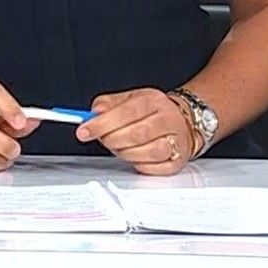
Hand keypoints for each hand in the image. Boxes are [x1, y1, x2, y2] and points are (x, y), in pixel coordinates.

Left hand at [75, 88, 195, 175]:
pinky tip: (136, 155)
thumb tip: (93, 113)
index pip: (126, 112)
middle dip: (112, 139)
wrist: (184, 122)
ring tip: (120, 146)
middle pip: (136, 134)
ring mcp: (176, 142)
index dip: (101, 123)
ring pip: (147, 153)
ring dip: (125, 153)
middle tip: (103, 139)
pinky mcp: (178, 161)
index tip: (83, 131)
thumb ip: (108, 103)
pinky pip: (154, 168)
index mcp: (154, 101)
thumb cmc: (153, 111)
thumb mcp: (130, 98)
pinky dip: (139, 164)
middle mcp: (168, 120)